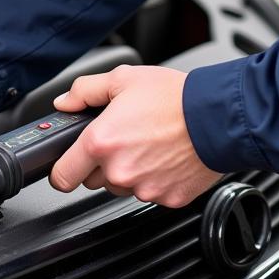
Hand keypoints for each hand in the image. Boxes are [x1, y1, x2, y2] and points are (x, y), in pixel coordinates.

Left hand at [49, 65, 221, 207]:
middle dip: (101, 162)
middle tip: (123, 137)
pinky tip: (164, 156)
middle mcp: (119, 170)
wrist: (217, 116)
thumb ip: (85, 91)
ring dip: (128, 170)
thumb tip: (65, 103)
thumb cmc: (174, 97)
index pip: (62, 177)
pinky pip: (150, 192)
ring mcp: (144, 188)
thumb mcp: (123, 79)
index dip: (62, 170)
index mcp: (101, 141)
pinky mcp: (167, 199)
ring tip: (148, 143)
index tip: (67, 164)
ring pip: (122, 186)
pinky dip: (154, 178)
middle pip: (93, 180)